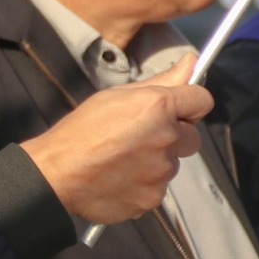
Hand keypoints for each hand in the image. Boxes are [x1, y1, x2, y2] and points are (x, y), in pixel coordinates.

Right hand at [21, 57, 209, 224]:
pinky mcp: (154, 197)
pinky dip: (143, 183)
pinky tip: (119, 176)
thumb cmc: (80, 131)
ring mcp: (162, 171)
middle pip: (192, 136)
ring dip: (155, 160)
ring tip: (121, 158)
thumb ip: (159, 81)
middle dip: (173, 135)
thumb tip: (190, 62)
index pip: (201, 100)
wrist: (57, 173)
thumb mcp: (115, 96)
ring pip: (172, 163)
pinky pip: (157, 186)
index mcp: (158, 107)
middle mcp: (166, 138)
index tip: (177, 108)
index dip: (189, 103)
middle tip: (139, 136)